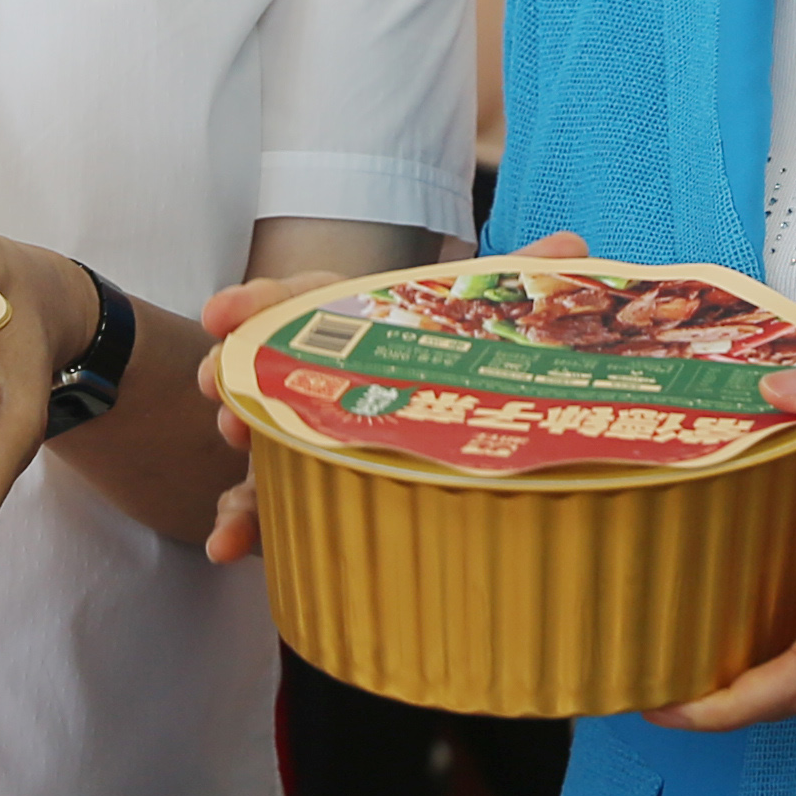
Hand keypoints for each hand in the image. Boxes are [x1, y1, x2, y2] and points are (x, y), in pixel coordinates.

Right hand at [189, 234, 586, 566]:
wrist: (428, 415)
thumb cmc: (435, 358)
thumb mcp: (474, 324)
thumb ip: (515, 286)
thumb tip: (576, 246)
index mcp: (346, 327)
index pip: (294, 305)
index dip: (258, 304)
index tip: (223, 312)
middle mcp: (312, 377)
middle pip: (261, 365)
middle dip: (235, 369)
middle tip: (219, 380)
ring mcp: (296, 434)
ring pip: (255, 435)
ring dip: (240, 440)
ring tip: (234, 445)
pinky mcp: (296, 490)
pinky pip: (261, 510)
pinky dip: (240, 528)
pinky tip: (224, 549)